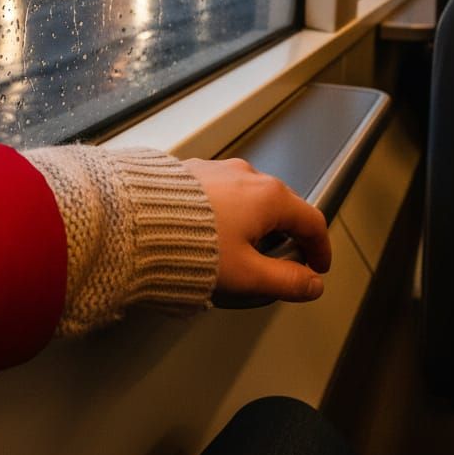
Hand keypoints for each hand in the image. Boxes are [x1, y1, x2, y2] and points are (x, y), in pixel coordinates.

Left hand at [183, 158, 330, 301]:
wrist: (133, 221)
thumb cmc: (188, 246)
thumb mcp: (247, 276)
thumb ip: (287, 282)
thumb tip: (311, 284)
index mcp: (269, 196)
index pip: (311, 221)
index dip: (320, 249)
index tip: (317, 268)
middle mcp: (246, 175)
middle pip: (281, 207)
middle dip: (285, 238)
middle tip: (278, 268)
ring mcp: (218, 169)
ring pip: (249, 199)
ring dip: (253, 226)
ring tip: (237, 257)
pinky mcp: (192, 172)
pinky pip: (221, 194)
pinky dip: (227, 215)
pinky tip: (210, 238)